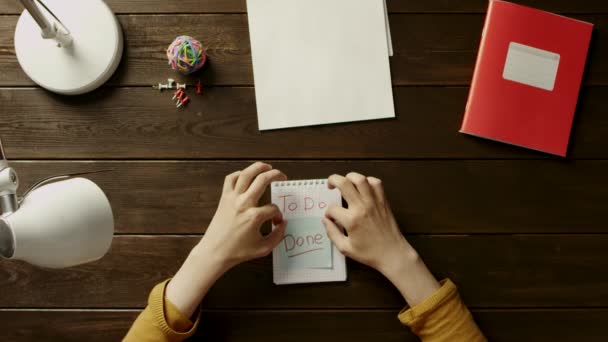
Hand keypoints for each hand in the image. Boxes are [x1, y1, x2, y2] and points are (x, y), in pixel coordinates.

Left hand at [198, 162, 287, 269]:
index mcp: (254, 217)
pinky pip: (231, 179)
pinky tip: (247, 176)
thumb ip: (278, 236)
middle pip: (262, 180)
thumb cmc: (238, 252)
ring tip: (267, 167)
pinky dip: (239, 174)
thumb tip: (283, 223)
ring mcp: (232, 199)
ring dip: (258, 167)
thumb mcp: (264, 248)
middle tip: (282, 176)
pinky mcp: (224, 198)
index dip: (278, 215)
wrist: (214, 252)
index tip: (276, 221)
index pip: (273, 208)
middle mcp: (243, 204)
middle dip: (276, 175)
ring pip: (246, 174)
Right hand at [322, 172, 439, 306]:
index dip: (328, 213)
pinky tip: (363, 188)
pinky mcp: (383, 201)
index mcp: (351, 221)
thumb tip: (325, 220)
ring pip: (360, 179)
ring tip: (346, 182)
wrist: (393, 253)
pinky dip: (368, 181)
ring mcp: (374, 202)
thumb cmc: (369, 254)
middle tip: (330, 185)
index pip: (332, 209)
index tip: (330, 218)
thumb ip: (332, 233)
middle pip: (344, 184)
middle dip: (333, 180)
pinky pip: (376, 183)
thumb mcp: (345, 249)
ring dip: (349, 177)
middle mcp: (362, 207)